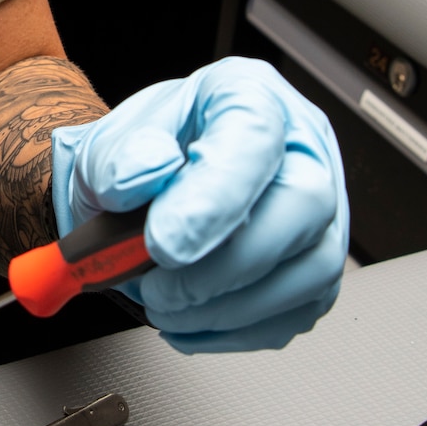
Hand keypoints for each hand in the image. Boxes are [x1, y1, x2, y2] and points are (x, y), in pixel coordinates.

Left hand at [49, 58, 346, 352]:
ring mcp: (320, 207)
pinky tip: (191, 322)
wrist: (137, 192)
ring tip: (167, 307)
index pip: (253, 136)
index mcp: (245, 95)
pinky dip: (239, 330)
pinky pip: (299, 310)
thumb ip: (119, 160)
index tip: (163, 246)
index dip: (213, 199)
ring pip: (313, 268)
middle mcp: (299, 145)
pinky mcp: (315, 263)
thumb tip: (140, 179)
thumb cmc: (136, 160)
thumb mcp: (107, 147)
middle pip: (303, 205)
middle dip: (225, 266)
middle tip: (160, 289)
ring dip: (230, 308)